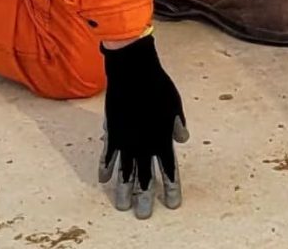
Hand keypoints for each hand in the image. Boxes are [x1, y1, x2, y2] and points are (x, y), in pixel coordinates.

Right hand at [98, 34, 186, 216]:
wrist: (134, 72)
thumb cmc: (157, 85)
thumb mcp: (175, 104)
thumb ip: (177, 124)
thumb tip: (183, 138)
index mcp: (163, 139)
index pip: (169, 170)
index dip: (171, 188)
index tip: (172, 203)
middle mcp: (145, 144)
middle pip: (145, 178)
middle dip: (145, 198)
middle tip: (144, 214)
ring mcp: (127, 140)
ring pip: (125, 173)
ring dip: (124, 191)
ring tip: (123, 206)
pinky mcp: (112, 132)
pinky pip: (108, 156)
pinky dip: (106, 168)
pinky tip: (105, 180)